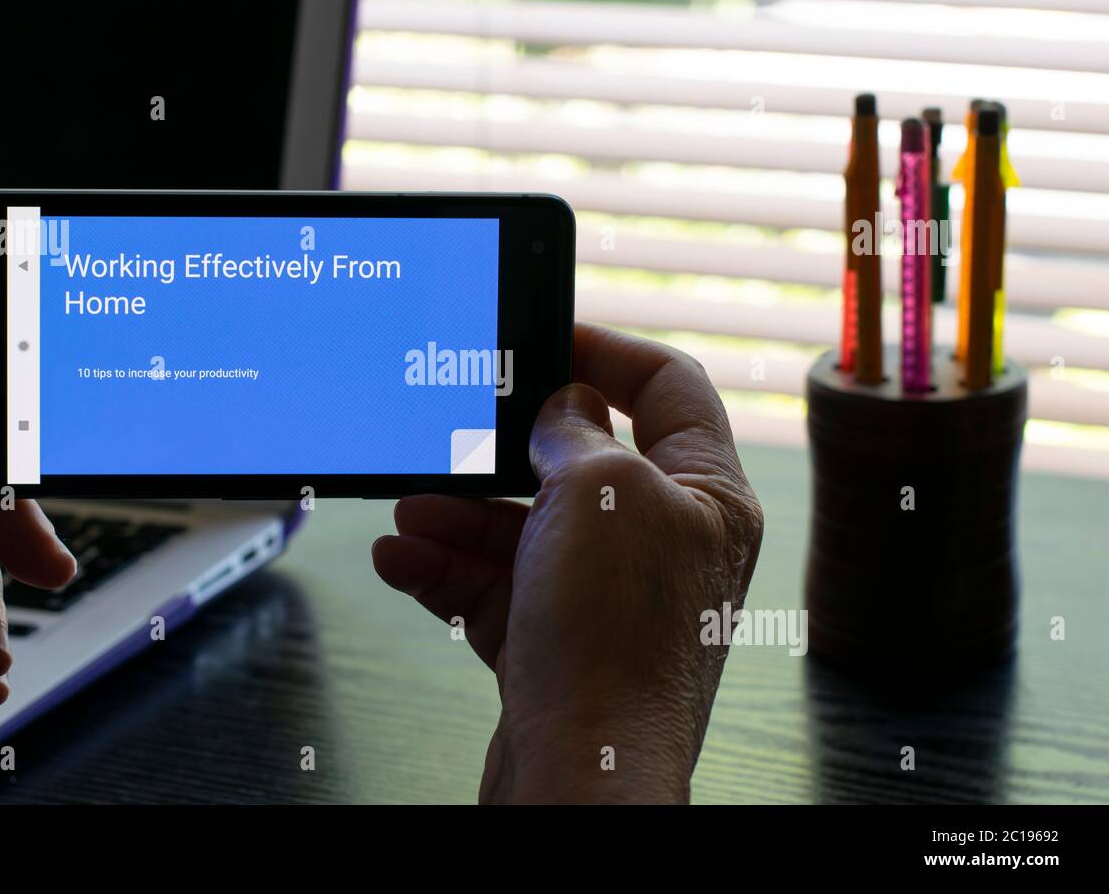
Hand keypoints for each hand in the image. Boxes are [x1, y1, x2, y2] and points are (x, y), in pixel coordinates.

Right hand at [373, 323, 762, 802]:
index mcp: (707, 498)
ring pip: (527, 527)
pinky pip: (498, 586)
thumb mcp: (598, 493)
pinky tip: (402, 558)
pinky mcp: (558, 642)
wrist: (581, 775)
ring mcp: (609, 596)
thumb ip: (575, 432)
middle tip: (455, 430)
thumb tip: (564, 405)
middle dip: (505, 450)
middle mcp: (663, 545)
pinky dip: (448, 569)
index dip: (607, 349)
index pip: (668, 390)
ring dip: (460, 514)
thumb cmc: (615, 639)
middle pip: (581, 462)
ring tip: (410, 508)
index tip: (544, 333)